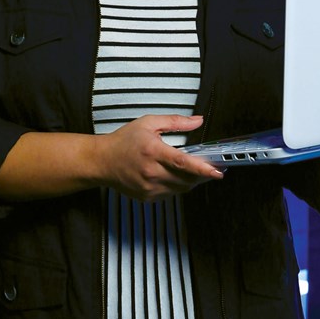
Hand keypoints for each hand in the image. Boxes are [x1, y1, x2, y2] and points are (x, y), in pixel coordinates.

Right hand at [94, 114, 222, 201]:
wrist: (102, 162)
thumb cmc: (123, 142)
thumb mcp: (148, 123)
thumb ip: (175, 121)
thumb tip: (197, 121)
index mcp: (153, 152)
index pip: (183, 163)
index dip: (203, 168)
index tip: (217, 171)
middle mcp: (151, 172)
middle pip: (186, 178)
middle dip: (202, 174)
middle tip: (209, 167)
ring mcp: (149, 187)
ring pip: (181, 188)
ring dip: (191, 181)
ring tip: (191, 170)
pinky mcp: (147, 197)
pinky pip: (171, 194)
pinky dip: (177, 186)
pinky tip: (172, 176)